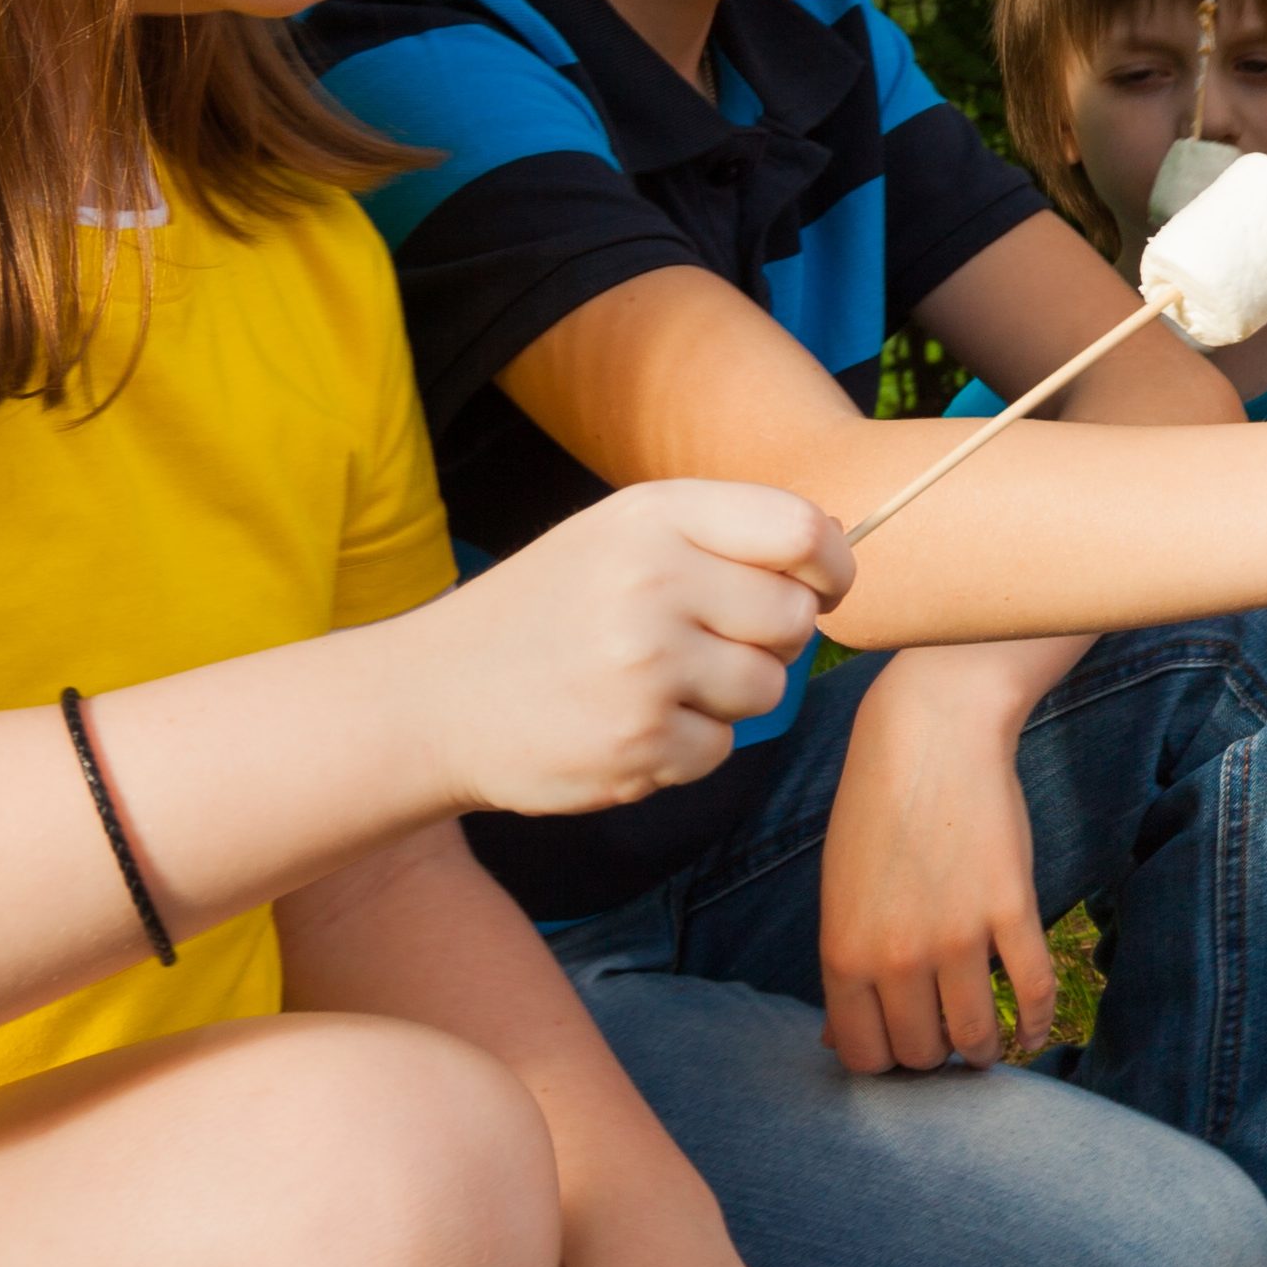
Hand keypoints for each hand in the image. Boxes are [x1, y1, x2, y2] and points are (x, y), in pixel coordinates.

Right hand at [394, 479, 843, 820]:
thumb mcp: (618, 535)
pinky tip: (625, 724)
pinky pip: (720, 749)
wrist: (430, 699)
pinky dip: (686, 745)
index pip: (801, 532)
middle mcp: (652, 583)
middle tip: (707, 644)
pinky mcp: (637, 743)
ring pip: (766, 690)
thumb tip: (836, 549)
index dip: (832, 567)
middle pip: (794, 620)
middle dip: (769, 640)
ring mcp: (644, 667)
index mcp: (654, 517)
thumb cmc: (547, 609)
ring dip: (728, 697)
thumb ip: (722, 532)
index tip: (824, 587)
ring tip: (654, 683)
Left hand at [810, 649, 1061, 1073]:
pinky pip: (1033, 991)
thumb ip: (843, 972)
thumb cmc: (877, 812)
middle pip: (920, 1052)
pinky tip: (1031, 1033)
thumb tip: (840, 1041)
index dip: (885, 1060)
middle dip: (934, 1056)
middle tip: (944, 1038)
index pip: (863, 1054)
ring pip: (975, 1035)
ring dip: (983, 1050)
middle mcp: (895, 956)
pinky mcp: (1011, 910)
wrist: (931, 738)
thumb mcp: (839, 895)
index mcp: (843, 954)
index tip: (902, 1046)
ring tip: (987, 1044)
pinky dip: (1036, 1025)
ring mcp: (957, 935)